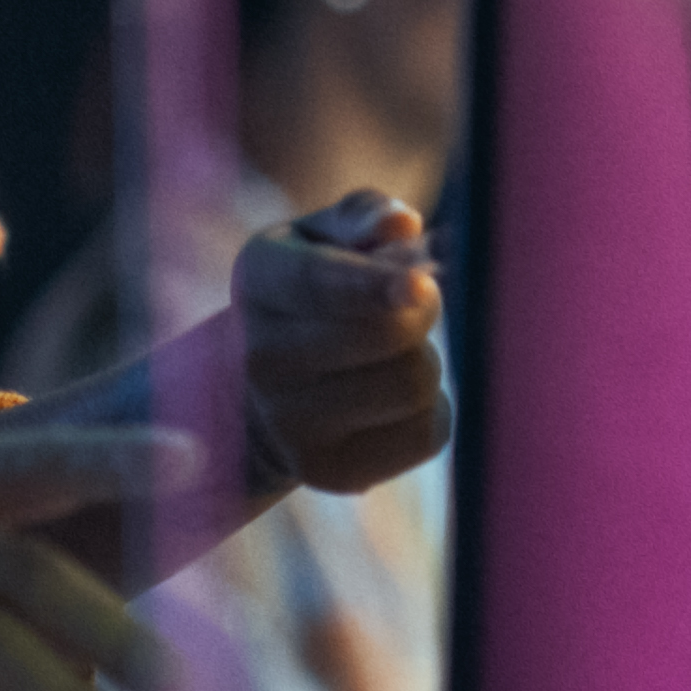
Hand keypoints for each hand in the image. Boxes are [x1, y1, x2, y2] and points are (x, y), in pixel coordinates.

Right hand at [232, 192, 451, 494]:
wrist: (259, 394)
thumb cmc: (310, 294)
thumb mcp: (321, 239)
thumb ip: (363, 217)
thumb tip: (402, 224)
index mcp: (259, 280)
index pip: (317, 284)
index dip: (373, 284)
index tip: (421, 282)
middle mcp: (261, 359)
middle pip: (387, 335)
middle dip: (419, 311)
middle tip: (410, 301)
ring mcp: (291, 426)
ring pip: (413, 384)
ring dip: (423, 359)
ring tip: (391, 354)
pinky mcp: (332, 473)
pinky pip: (426, 434)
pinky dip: (431, 410)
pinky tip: (393, 400)